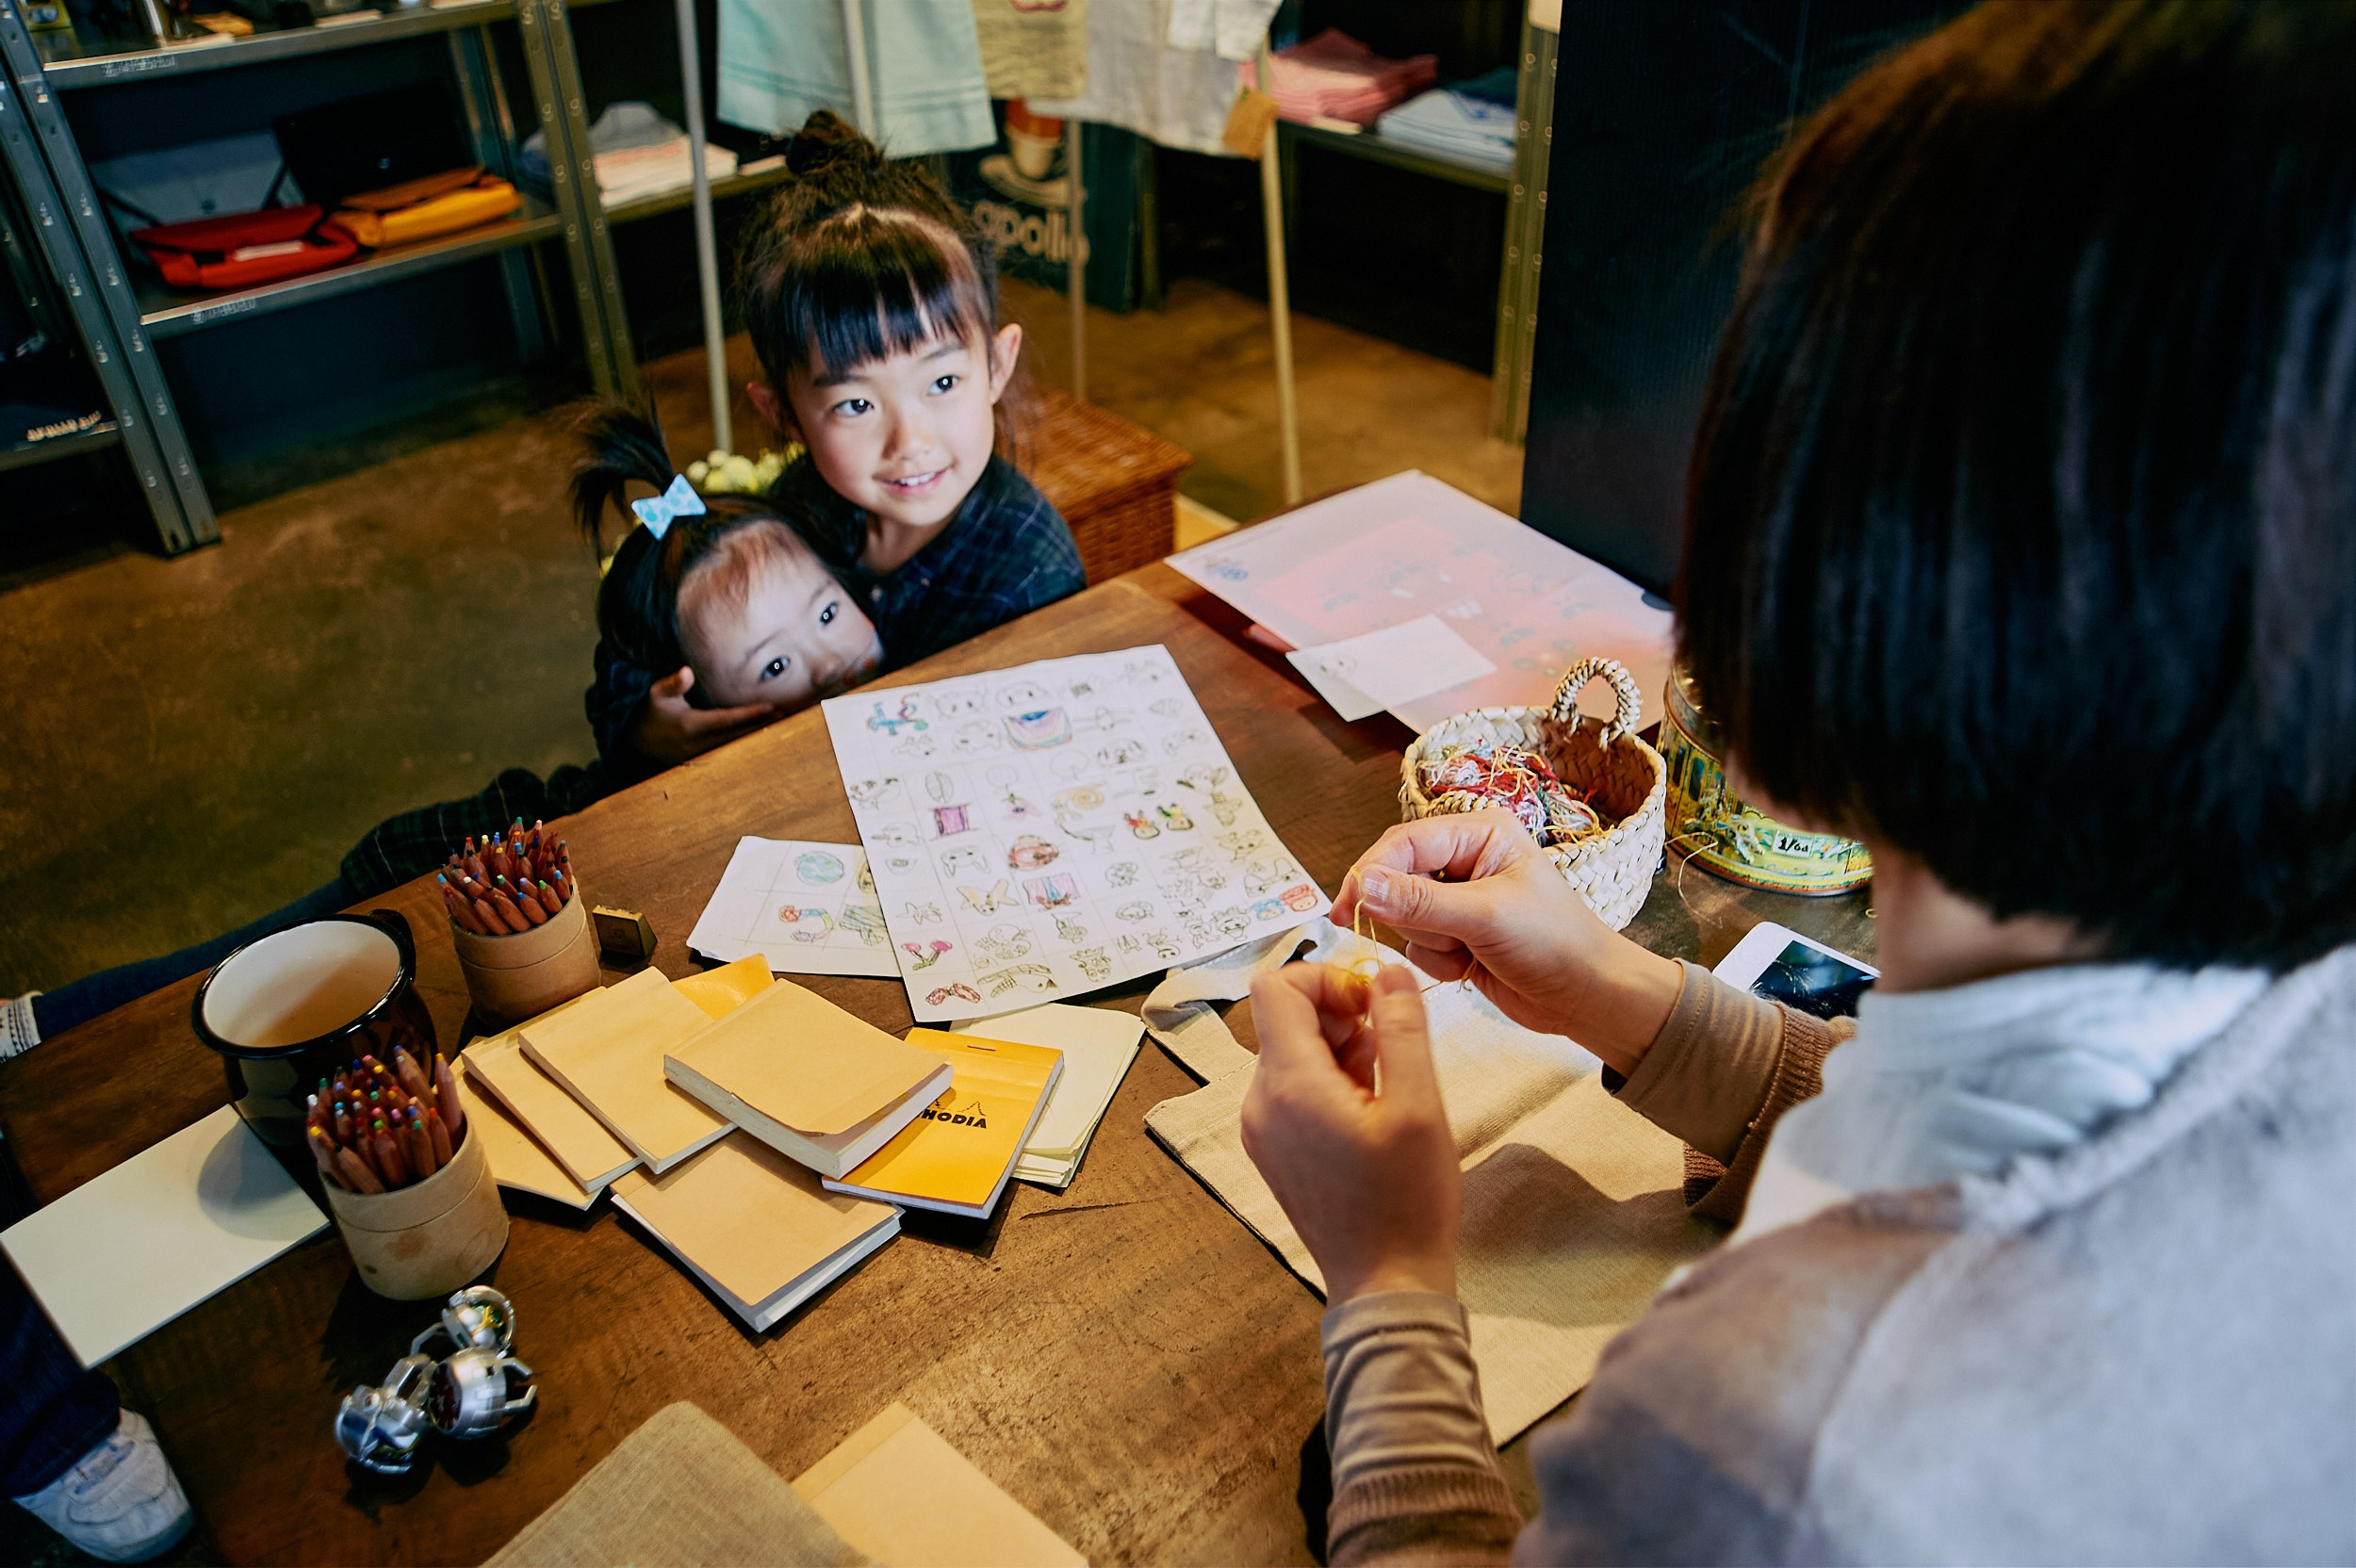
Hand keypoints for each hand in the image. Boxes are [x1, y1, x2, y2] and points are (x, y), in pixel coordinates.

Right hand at [625, 666, 779, 765]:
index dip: (750, 714)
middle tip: (788, 715)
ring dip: (759, 735)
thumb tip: (686, 672)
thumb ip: (672, 684)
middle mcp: (699, 744)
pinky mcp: (704, 761)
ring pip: (737, 745)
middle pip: (739, 735)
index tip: (771, 707)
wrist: (636, 741)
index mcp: (690, 726)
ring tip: (784, 724)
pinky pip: (731, 751)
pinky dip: (748, 742)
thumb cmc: (650, 711)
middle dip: (763, 725)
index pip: (726, 720)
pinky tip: (766, 735)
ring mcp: (702, 755)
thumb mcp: (656, 694)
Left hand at [1244, 962, 1459, 1303]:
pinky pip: (1292, 1089)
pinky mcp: (1272, 1149)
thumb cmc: (1405, 1201)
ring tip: (1386, 1088)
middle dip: (1339, 1016)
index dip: (1326, 979)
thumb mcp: (1419, 1104)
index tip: (1372, 1004)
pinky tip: (1370, 1113)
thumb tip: (1387, 971)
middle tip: (1390, 1049)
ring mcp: (1261, 1128)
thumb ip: (1402, 1027)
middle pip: (1284, 1019)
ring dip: (1338, 1051)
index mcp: (1288, 1083)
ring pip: (1291, 1053)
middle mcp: (1260, 1102)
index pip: (1276, 986)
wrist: (1385, 1283)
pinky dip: (1329, 1082)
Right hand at [1332, 810, 1680, 1076]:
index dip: (1371, 872)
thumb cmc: (1555, 943)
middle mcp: (1465, 859)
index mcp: (1479, 833)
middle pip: (1397, 876)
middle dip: (1405, 913)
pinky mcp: (1456, 933)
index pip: (1404, 842)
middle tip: (1421, 934)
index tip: (1348, 908)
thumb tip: (1362, 884)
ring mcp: (1459, 898)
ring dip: (1428, 941)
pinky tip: (1469, 966)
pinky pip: (1417, 943)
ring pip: (1403, 915)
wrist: (1587, 996)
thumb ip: (1420, 902)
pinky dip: (1437, 960)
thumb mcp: (1486, 917)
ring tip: (1468, 951)